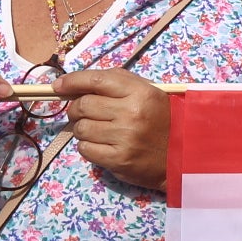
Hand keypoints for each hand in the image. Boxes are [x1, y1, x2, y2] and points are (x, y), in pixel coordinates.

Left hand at [58, 69, 169, 188]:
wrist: (184, 155)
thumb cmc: (163, 119)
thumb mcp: (148, 93)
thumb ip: (118, 84)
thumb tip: (76, 85)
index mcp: (140, 92)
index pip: (97, 80)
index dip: (72, 81)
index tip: (58, 86)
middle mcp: (131, 113)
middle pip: (83, 105)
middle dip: (76, 109)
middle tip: (83, 113)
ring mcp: (124, 138)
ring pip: (80, 129)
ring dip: (83, 129)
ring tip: (99, 131)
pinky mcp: (118, 160)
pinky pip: (85, 149)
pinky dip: (88, 146)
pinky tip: (103, 145)